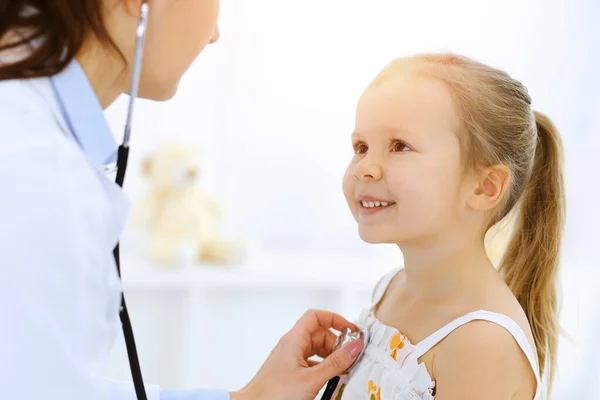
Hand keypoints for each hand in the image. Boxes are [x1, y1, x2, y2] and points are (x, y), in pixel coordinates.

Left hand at [231, 309, 364, 399]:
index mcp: (294, 339)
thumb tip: (355, 346)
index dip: (335, 319)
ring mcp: (290, 358)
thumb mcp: (312, 378)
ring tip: (343, 370)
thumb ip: (336, 363)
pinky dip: (324, 367)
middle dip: (337, 343)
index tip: (352, 331)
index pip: (316, 316)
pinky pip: (311, 362)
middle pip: (320, 333)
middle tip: (351, 357)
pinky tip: (331, 378)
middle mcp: (292, 345)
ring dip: (332, 356)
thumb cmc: (274, 394)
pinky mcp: (290, 371)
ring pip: (316, 349)